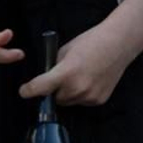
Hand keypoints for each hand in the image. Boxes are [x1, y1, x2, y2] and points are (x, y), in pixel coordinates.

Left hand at [19, 0, 142, 106]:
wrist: (119, 43)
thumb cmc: (92, 41)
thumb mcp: (66, 50)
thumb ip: (54, 66)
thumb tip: (46, 77)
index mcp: (66, 72)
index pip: (40, 88)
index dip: (28, 90)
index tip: (24, 91)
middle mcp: (77, 88)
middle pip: (54, 98)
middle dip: (53, 90)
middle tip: (61, 76)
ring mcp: (89, 96)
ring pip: (68, 102)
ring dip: (67, 93)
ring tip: (78, 76)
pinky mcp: (99, 100)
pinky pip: (82, 101)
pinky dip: (81, 94)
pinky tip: (89, 79)